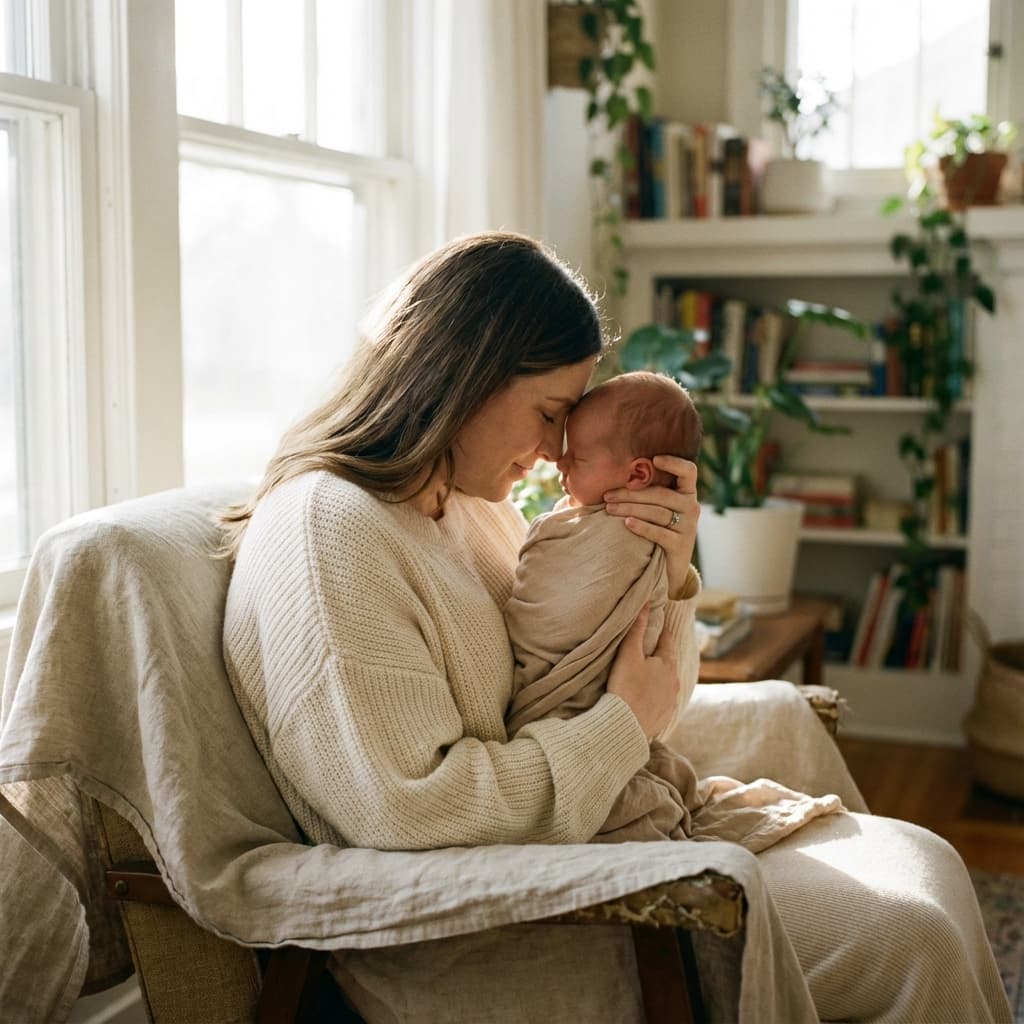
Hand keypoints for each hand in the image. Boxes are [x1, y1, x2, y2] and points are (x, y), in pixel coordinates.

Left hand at [604, 455, 698, 596]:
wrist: (669, 569)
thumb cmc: (657, 531)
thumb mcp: (657, 509)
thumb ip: (645, 493)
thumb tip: (610, 478)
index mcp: (686, 493)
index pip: (689, 472)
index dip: (674, 463)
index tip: (654, 460)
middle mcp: (691, 507)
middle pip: (661, 494)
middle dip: (631, 493)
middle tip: (607, 495)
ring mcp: (688, 527)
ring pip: (657, 512)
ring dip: (630, 509)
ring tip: (609, 509)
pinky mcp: (681, 546)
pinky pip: (659, 533)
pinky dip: (642, 527)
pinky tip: (627, 523)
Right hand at [607, 605, 679, 739]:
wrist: (624, 726)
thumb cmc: (625, 687)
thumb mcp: (629, 654)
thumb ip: (637, 629)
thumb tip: (646, 603)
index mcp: (668, 664)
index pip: (667, 640)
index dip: (660, 631)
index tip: (655, 625)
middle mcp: (675, 682)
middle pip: (668, 662)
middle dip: (659, 655)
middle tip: (646, 650)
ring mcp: (671, 701)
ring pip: (667, 682)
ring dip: (658, 677)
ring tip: (644, 675)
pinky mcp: (664, 716)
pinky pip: (662, 701)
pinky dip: (655, 696)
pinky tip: (645, 697)